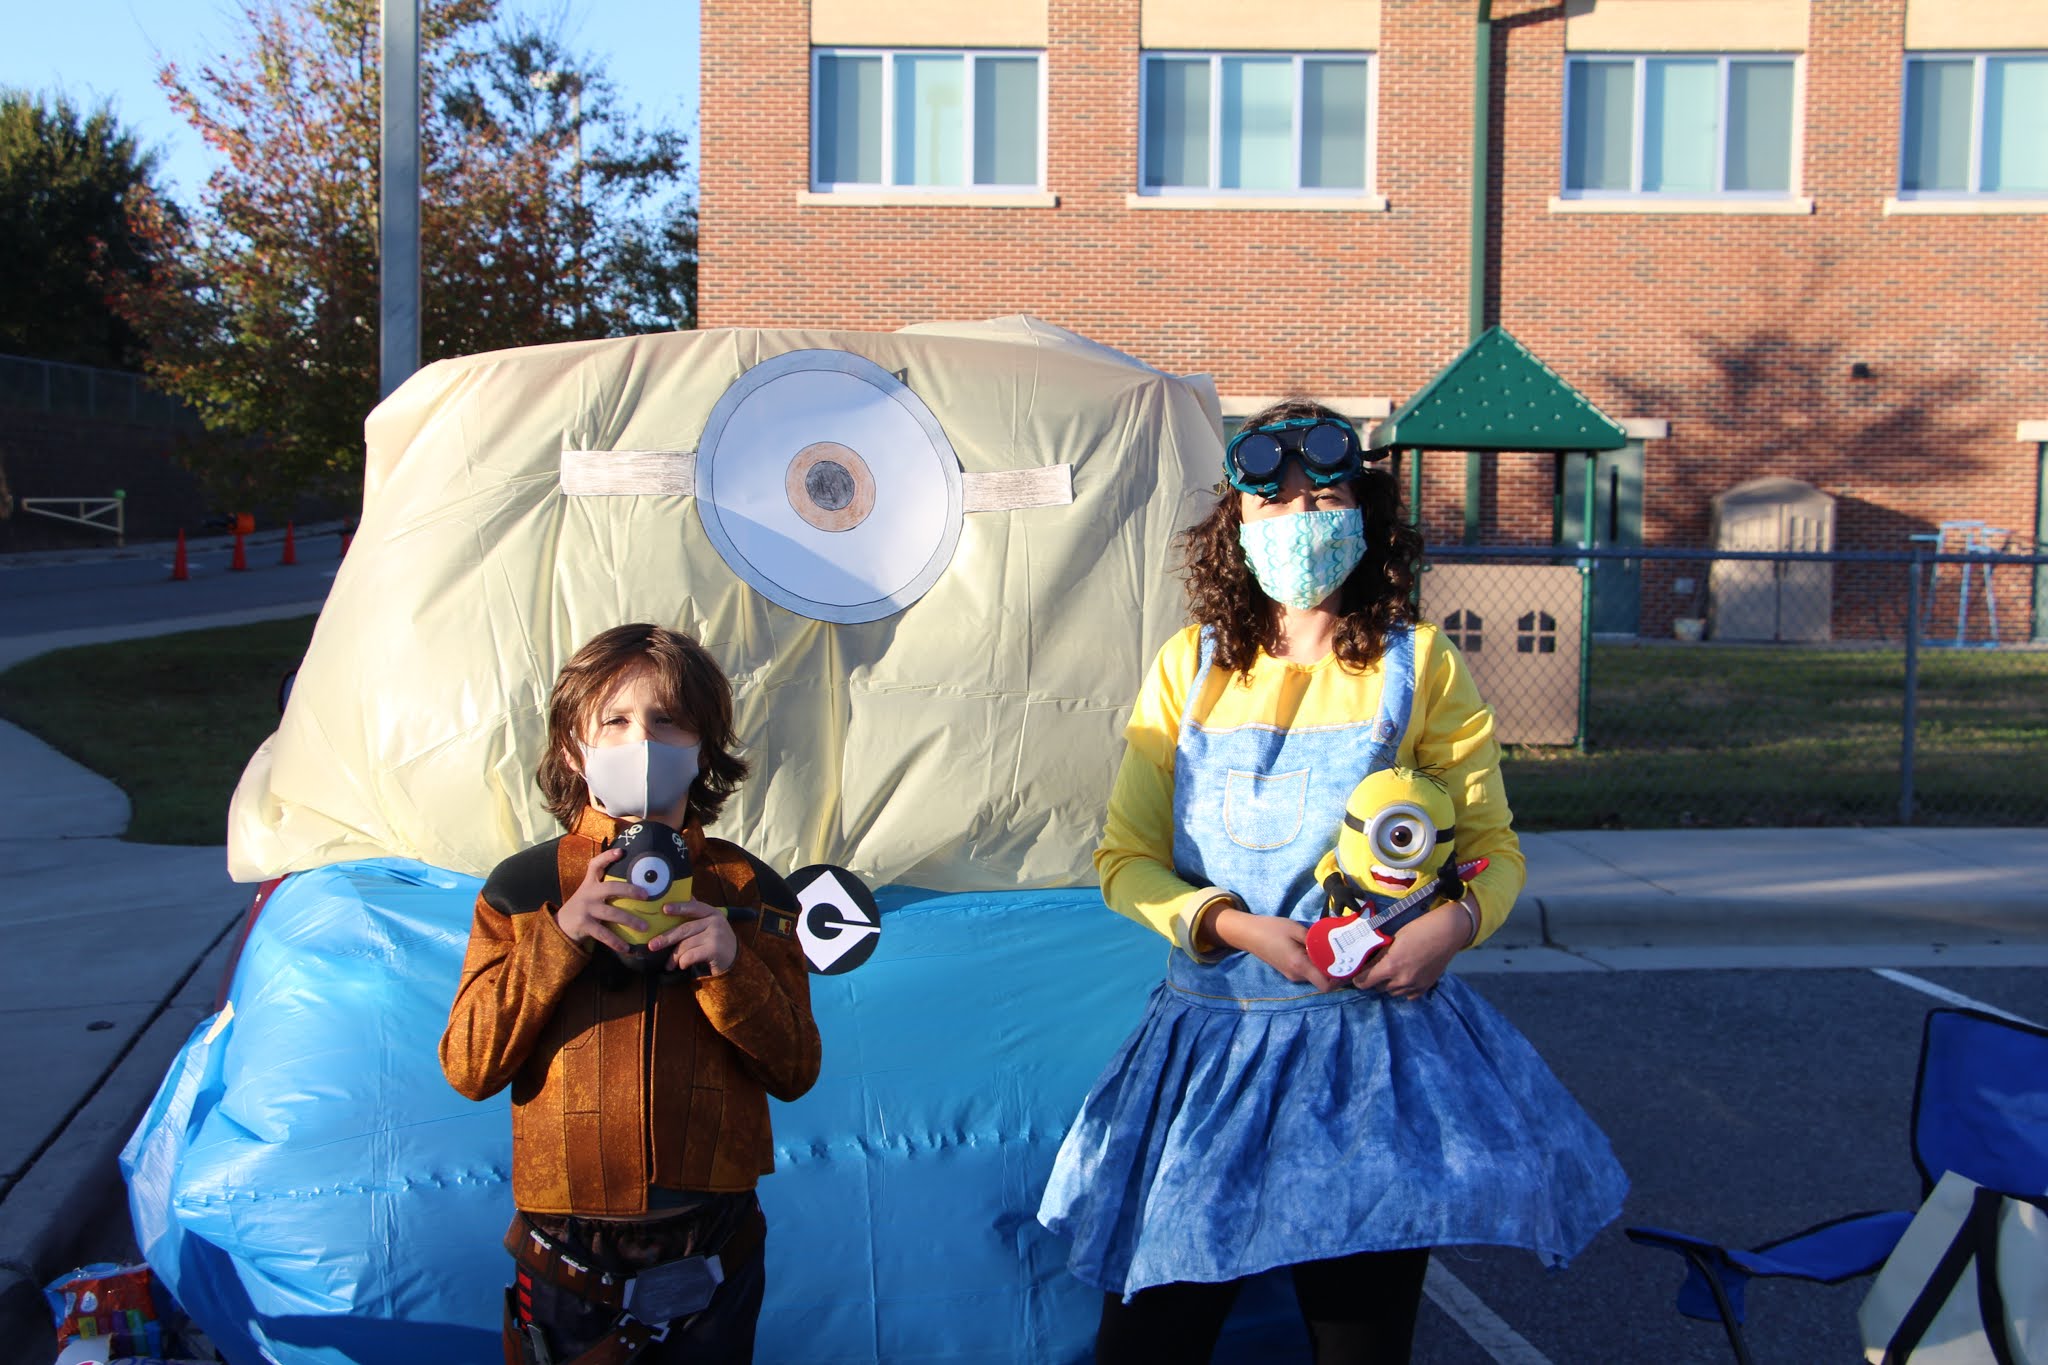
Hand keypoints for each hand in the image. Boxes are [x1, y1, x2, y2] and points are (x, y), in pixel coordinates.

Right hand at [555, 848, 647, 952]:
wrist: (561, 926)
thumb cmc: (584, 908)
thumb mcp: (590, 894)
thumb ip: (607, 888)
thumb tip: (639, 886)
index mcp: (590, 883)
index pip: (596, 865)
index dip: (607, 857)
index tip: (621, 851)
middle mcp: (588, 893)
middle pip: (611, 888)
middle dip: (630, 890)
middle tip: (647, 895)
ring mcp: (585, 909)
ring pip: (611, 913)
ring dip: (630, 920)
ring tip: (645, 927)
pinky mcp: (584, 925)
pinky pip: (603, 934)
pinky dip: (616, 942)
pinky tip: (628, 948)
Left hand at [648, 902, 737, 976]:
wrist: (734, 959)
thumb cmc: (715, 940)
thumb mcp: (709, 924)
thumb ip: (694, 915)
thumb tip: (671, 903)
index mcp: (712, 912)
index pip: (693, 907)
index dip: (679, 907)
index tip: (664, 909)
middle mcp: (715, 922)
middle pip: (685, 929)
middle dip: (666, 938)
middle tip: (652, 945)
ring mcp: (716, 936)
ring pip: (686, 945)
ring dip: (674, 957)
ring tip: (669, 965)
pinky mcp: (715, 950)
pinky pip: (691, 956)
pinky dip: (683, 962)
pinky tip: (682, 965)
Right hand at [1210, 906, 1336, 992]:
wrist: (1247, 934)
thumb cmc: (1271, 929)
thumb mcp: (1296, 929)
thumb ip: (1315, 939)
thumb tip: (1334, 944)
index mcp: (1300, 966)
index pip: (1326, 986)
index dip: (1341, 980)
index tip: (1350, 966)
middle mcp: (1297, 975)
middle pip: (1323, 981)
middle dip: (1336, 971)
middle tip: (1346, 954)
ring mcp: (1291, 975)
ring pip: (1316, 976)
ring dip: (1325, 967)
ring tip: (1334, 950)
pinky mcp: (1288, 971)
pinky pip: (1308, 972)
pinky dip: (1316, 965)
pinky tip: (1319, 951)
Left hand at [1354, 899, 1471, 999]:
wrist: (1448, 932)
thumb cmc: (1419, 929)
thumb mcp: (1395, 939)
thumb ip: (1381, 955)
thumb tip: (1368, 965)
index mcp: (1390, 966)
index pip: (1365, 982)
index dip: (1358, 980)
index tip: (1356, 977)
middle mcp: (1401, 980)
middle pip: (1378, 988)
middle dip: (1375, 980)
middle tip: (1377, 969)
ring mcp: (1415, 986)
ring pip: (1393, 992)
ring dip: (1389, 985)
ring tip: (1393, 972)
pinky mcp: (1426, 987)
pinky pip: (1408, 995)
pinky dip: (1404, 989)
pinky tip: (1406, 978)